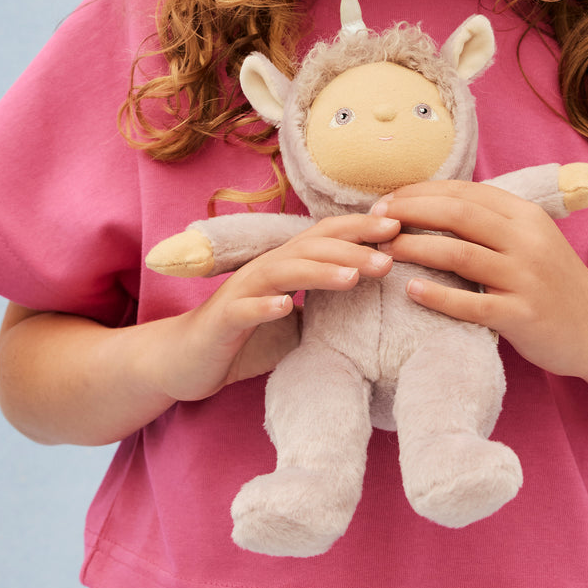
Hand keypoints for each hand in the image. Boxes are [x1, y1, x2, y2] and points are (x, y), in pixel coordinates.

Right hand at [159, 213, 399, 400]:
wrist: (188, 360)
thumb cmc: (249, 337)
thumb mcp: (300, 321)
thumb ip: (329, 305)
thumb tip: (381, 301)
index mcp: (287, 265)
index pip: (327, 237)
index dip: (361, 229)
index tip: (399, 228)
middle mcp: (266, 270)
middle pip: (311, 249)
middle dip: (352, 250)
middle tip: (389, 257)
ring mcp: (242, 293)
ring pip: (283, 272)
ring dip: (319, 272)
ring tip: (352, 278)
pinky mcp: (223, 320)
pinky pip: (245, 310)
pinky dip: (265, 305)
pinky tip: (285, 307)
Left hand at [372, 180, 587, 377]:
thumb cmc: (554, 283)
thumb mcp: (531, 240)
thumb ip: (492, 222)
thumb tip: (433, 204)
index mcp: (525, 215)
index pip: (464, 192)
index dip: (420, 193)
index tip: (387, 201)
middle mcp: (527, 240)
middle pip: (456, 214)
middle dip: (409, 213)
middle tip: (375, 222)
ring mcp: (525, 277)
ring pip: (459, 253)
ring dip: (414, 248)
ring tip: (384, 250)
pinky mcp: (521, 315)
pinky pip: (470, 303)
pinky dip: (437, 295)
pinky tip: (410, 290)